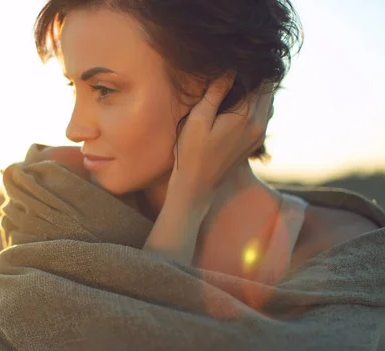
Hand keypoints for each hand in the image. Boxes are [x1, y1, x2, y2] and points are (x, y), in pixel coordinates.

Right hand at [170, 72, 273, 199]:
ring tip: (238, 80)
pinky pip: (264, 114)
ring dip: (257, 89)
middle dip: (256, 75)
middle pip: (268, 89)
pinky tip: (239, 99)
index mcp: (246, 116)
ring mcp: (259, 135)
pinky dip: (256, 103)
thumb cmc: (191, 151)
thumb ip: (216, 93)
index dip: (250, 66)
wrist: (196, 185)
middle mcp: (259, 125)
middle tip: (238, 64)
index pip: (260, 80)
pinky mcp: (254, 142)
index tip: (237, 57)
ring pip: (268, 101)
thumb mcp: (198, 119)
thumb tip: (230, 69)